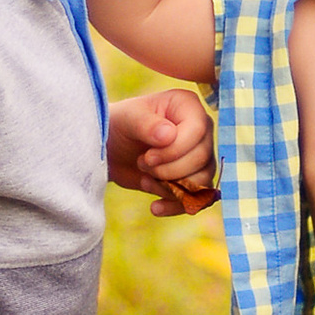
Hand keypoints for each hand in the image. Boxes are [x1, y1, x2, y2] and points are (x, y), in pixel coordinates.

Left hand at [107, 86, 217, 216]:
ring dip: (171, 188)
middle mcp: (201, 129)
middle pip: (202, 158)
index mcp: (188, 106)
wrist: (111, 149)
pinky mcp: (194, 178)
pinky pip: (197, 199)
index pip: (197, 131)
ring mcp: (200, 155)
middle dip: (169, 170)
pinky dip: (176, 206)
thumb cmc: (119, 125)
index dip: (174, 150)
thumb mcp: (126, 120)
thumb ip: (146, 124)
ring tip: (145, 180)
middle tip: (142, 164)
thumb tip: (169, 135)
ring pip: (202, 180)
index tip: (147, 157)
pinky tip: (155, 207)